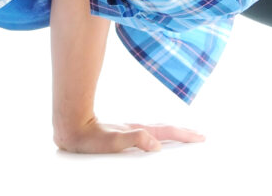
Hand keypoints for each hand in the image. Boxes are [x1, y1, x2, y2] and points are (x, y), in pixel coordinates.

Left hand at [54, 118, 205, 153]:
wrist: (72, 127)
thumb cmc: (89, 138)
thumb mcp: (113, 142)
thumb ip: (135, 140)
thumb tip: (156, 144)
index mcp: (138, 130)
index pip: (166, 132)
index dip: (184, 135)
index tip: (200, 137)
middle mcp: (136, 128)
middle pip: (166, 129)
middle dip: (183, 133)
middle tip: (200, 136)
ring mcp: (130, 129)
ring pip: (158, 130)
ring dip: (173, 133)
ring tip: (184, 135)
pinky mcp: (123, 133)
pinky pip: (148, 133)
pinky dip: (159, 134)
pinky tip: (157, 139)